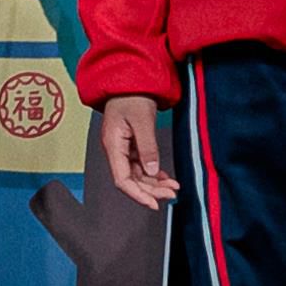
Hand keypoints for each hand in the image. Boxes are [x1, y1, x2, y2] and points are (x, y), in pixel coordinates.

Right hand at [98, 93, 174, 209]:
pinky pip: (141, 166)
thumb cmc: (132, 96)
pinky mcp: (131, 145)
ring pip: (138, 175)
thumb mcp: (142, 120)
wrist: (129, 81)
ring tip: (173, 187)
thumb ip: (147, 147)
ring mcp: (123, 149)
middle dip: (150, 190)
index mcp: (112, 145)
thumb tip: (151, 172)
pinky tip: (165, 178)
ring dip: (154, 183)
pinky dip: (153, 173)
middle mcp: (116, 150)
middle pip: (131, 180)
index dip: (137, 195)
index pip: (122, 179)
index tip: (154, 204)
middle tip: (171, 194)